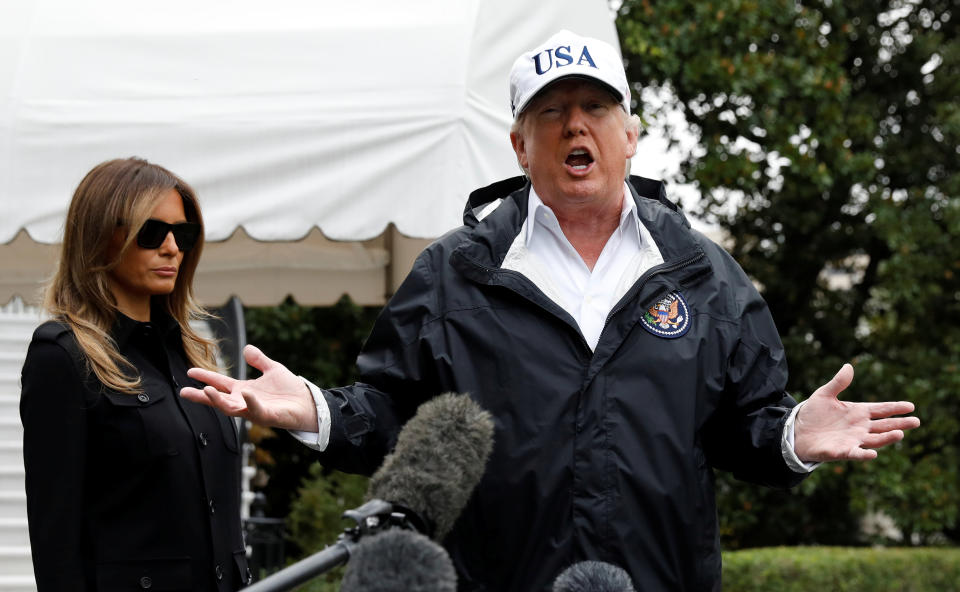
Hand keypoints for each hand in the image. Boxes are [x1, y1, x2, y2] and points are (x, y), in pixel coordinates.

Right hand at [180, 344, 318, 431]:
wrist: (307, 403)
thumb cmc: (290, 390)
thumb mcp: (272, 370)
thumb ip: (259, 360)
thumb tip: (246, 348)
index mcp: (244, 390)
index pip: (220, 384)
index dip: (206, 378)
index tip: (190, 372)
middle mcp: (245, 401)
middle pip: (218, 399)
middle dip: (202, 396)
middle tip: (184, 392)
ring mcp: (254, 410)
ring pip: (231, 408)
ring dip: (218, 401)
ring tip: (205, 391)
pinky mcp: (266, 416)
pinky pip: (255, 409)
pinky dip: (249, 401)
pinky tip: (246, 392)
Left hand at [794, 363, 919, 462]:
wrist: (797, 431)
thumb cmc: (813, 414)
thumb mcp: (824, 394)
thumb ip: (838, 382)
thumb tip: (849, 366)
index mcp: (858, 412)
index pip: (881, 410)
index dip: (895, 408)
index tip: (911, 406)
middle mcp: (860, 427)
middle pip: (884, 425)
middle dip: (900, 423)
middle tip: (917, 421)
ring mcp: (853, 440)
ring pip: (875, 440)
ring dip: (887, 438)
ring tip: (900, 433)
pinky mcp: (842, 451)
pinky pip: (855, 453)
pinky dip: (864, 454)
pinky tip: (873, 454)